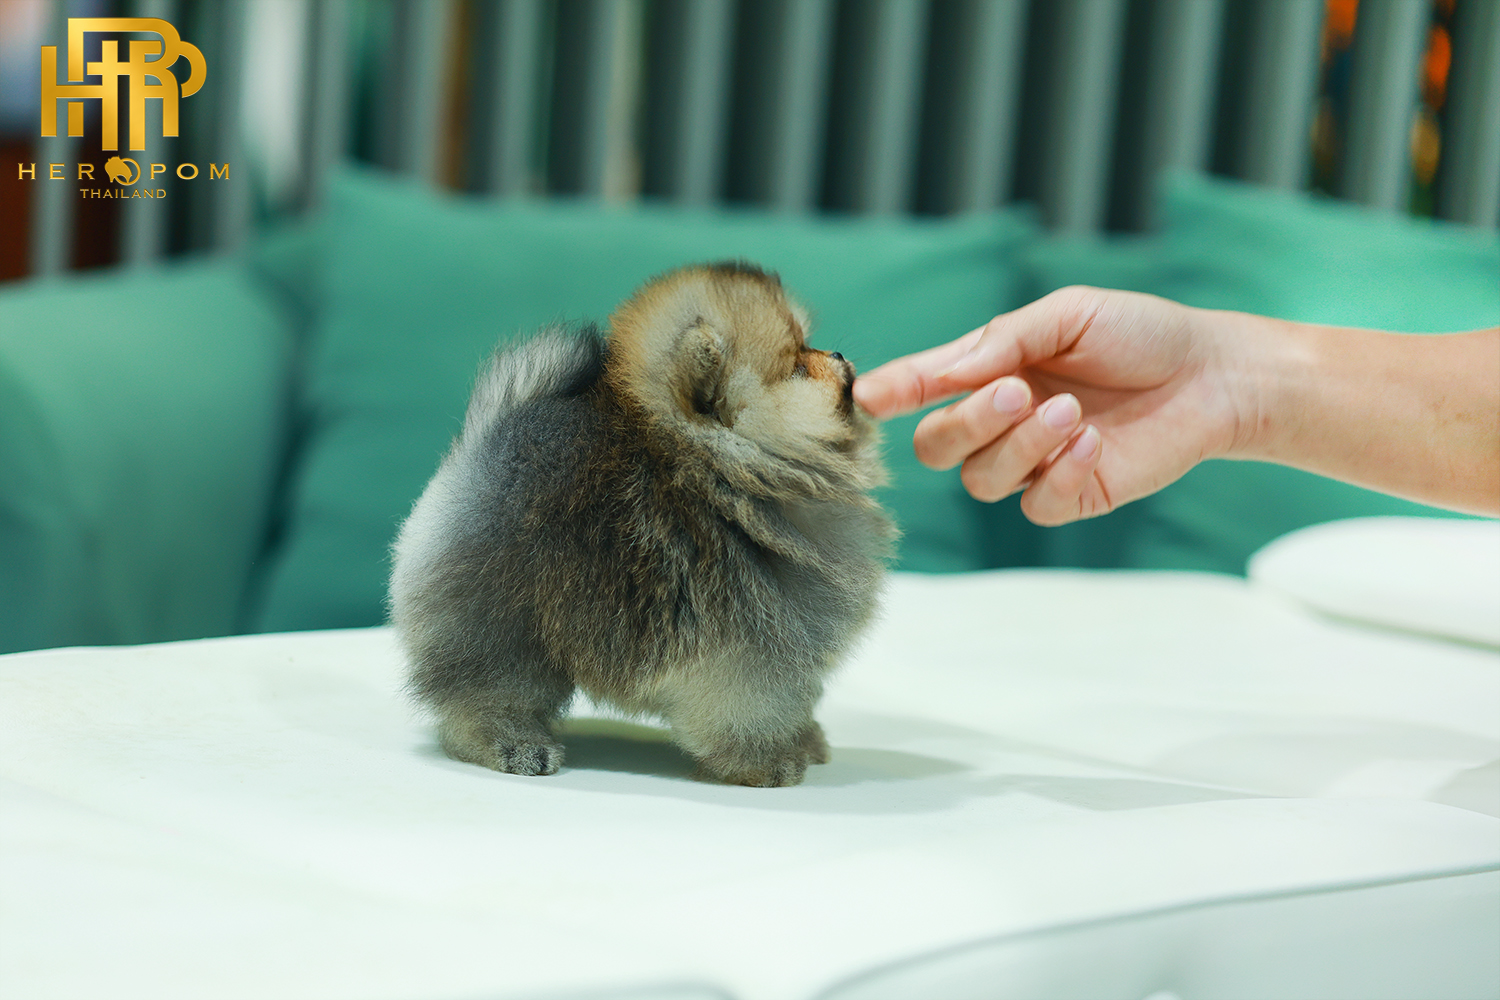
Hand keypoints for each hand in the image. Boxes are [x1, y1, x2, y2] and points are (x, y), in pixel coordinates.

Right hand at [852, 287, 1247, 524]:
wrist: (1213, 375)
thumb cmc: (1140, 333)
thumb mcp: (1065, 315)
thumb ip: (999, 342)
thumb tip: (938, 375)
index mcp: (991, 370)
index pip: (924, 388)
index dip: (891, 393)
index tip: (868, 396)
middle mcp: (1001, 421)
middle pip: (935, 447)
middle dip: (967, 421)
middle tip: (1018, 389)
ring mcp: (1033, 464)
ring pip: (980, 480)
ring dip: (1019, 446)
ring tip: (1071, 412)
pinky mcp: (1070, 497)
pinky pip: (1034, 506)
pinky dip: (1057, 474)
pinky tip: (1092, 443)